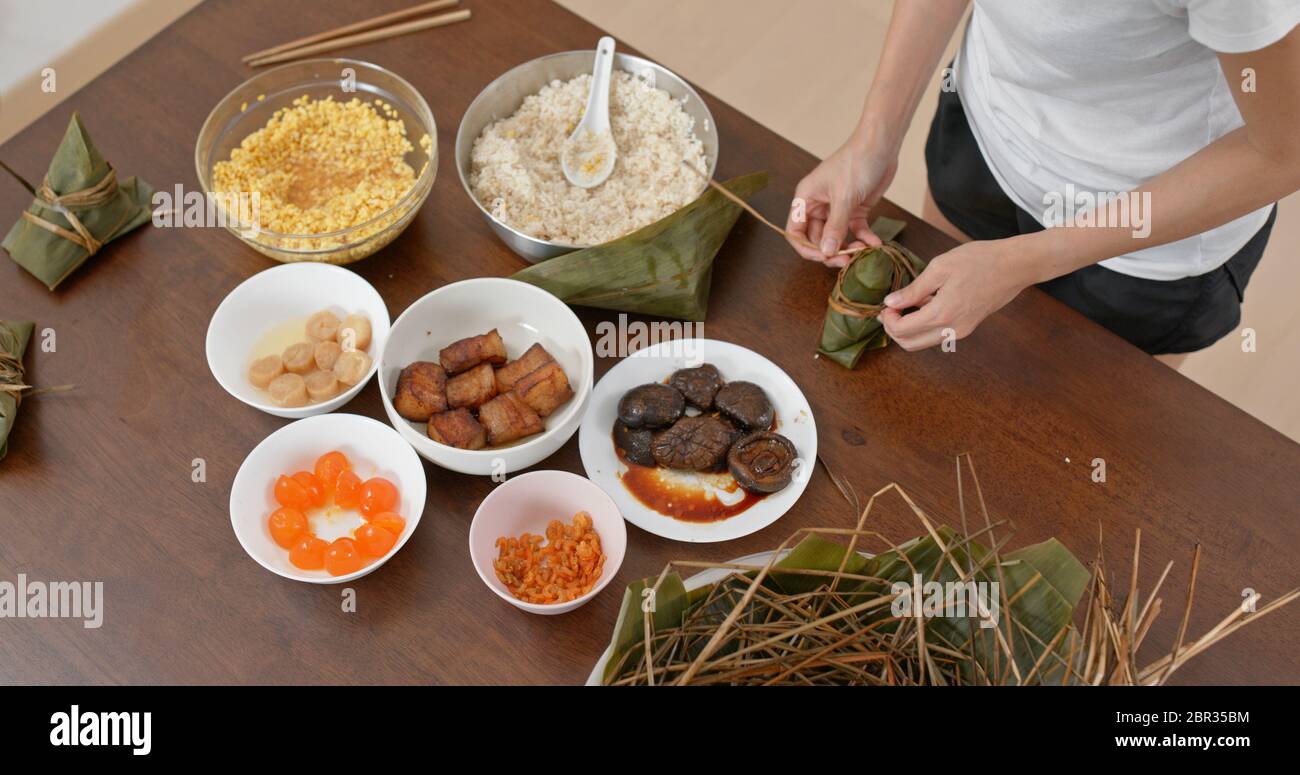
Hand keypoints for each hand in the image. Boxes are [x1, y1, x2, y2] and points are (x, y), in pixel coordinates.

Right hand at [786, 137, 897, 266]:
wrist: (881, 145)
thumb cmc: (856, 162)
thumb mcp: (844, 197)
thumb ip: (835, 227)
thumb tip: (826, 252)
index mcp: (806, 198)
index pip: (795, 231)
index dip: (805, 248)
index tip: (823, 257)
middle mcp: (818, 205)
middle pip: (817, 238)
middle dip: (830, 251)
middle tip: (847, 260)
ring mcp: (836, 208)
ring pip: (836, 237)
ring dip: (848, 247)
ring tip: (862, 252)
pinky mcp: (854, 209)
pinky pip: (855, 230)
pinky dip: (863, 238)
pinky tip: (874, 243)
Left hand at [878, 238, 1029, 350]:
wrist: (1015, 266)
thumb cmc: (979, 260)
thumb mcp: (940, 268)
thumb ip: (913, 289)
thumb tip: (890, 302)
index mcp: (942, 314)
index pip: (902, 330)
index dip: (888, 320)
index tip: (885, 304)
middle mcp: (951, 330)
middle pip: (910, 344)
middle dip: (894, 330)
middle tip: (889, 310)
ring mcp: (961, 331)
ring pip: (923, 342)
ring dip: (908, 330)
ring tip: (905, 306)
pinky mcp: (968, 328)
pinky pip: (938, 334)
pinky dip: (925, 325)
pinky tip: (924, 304)